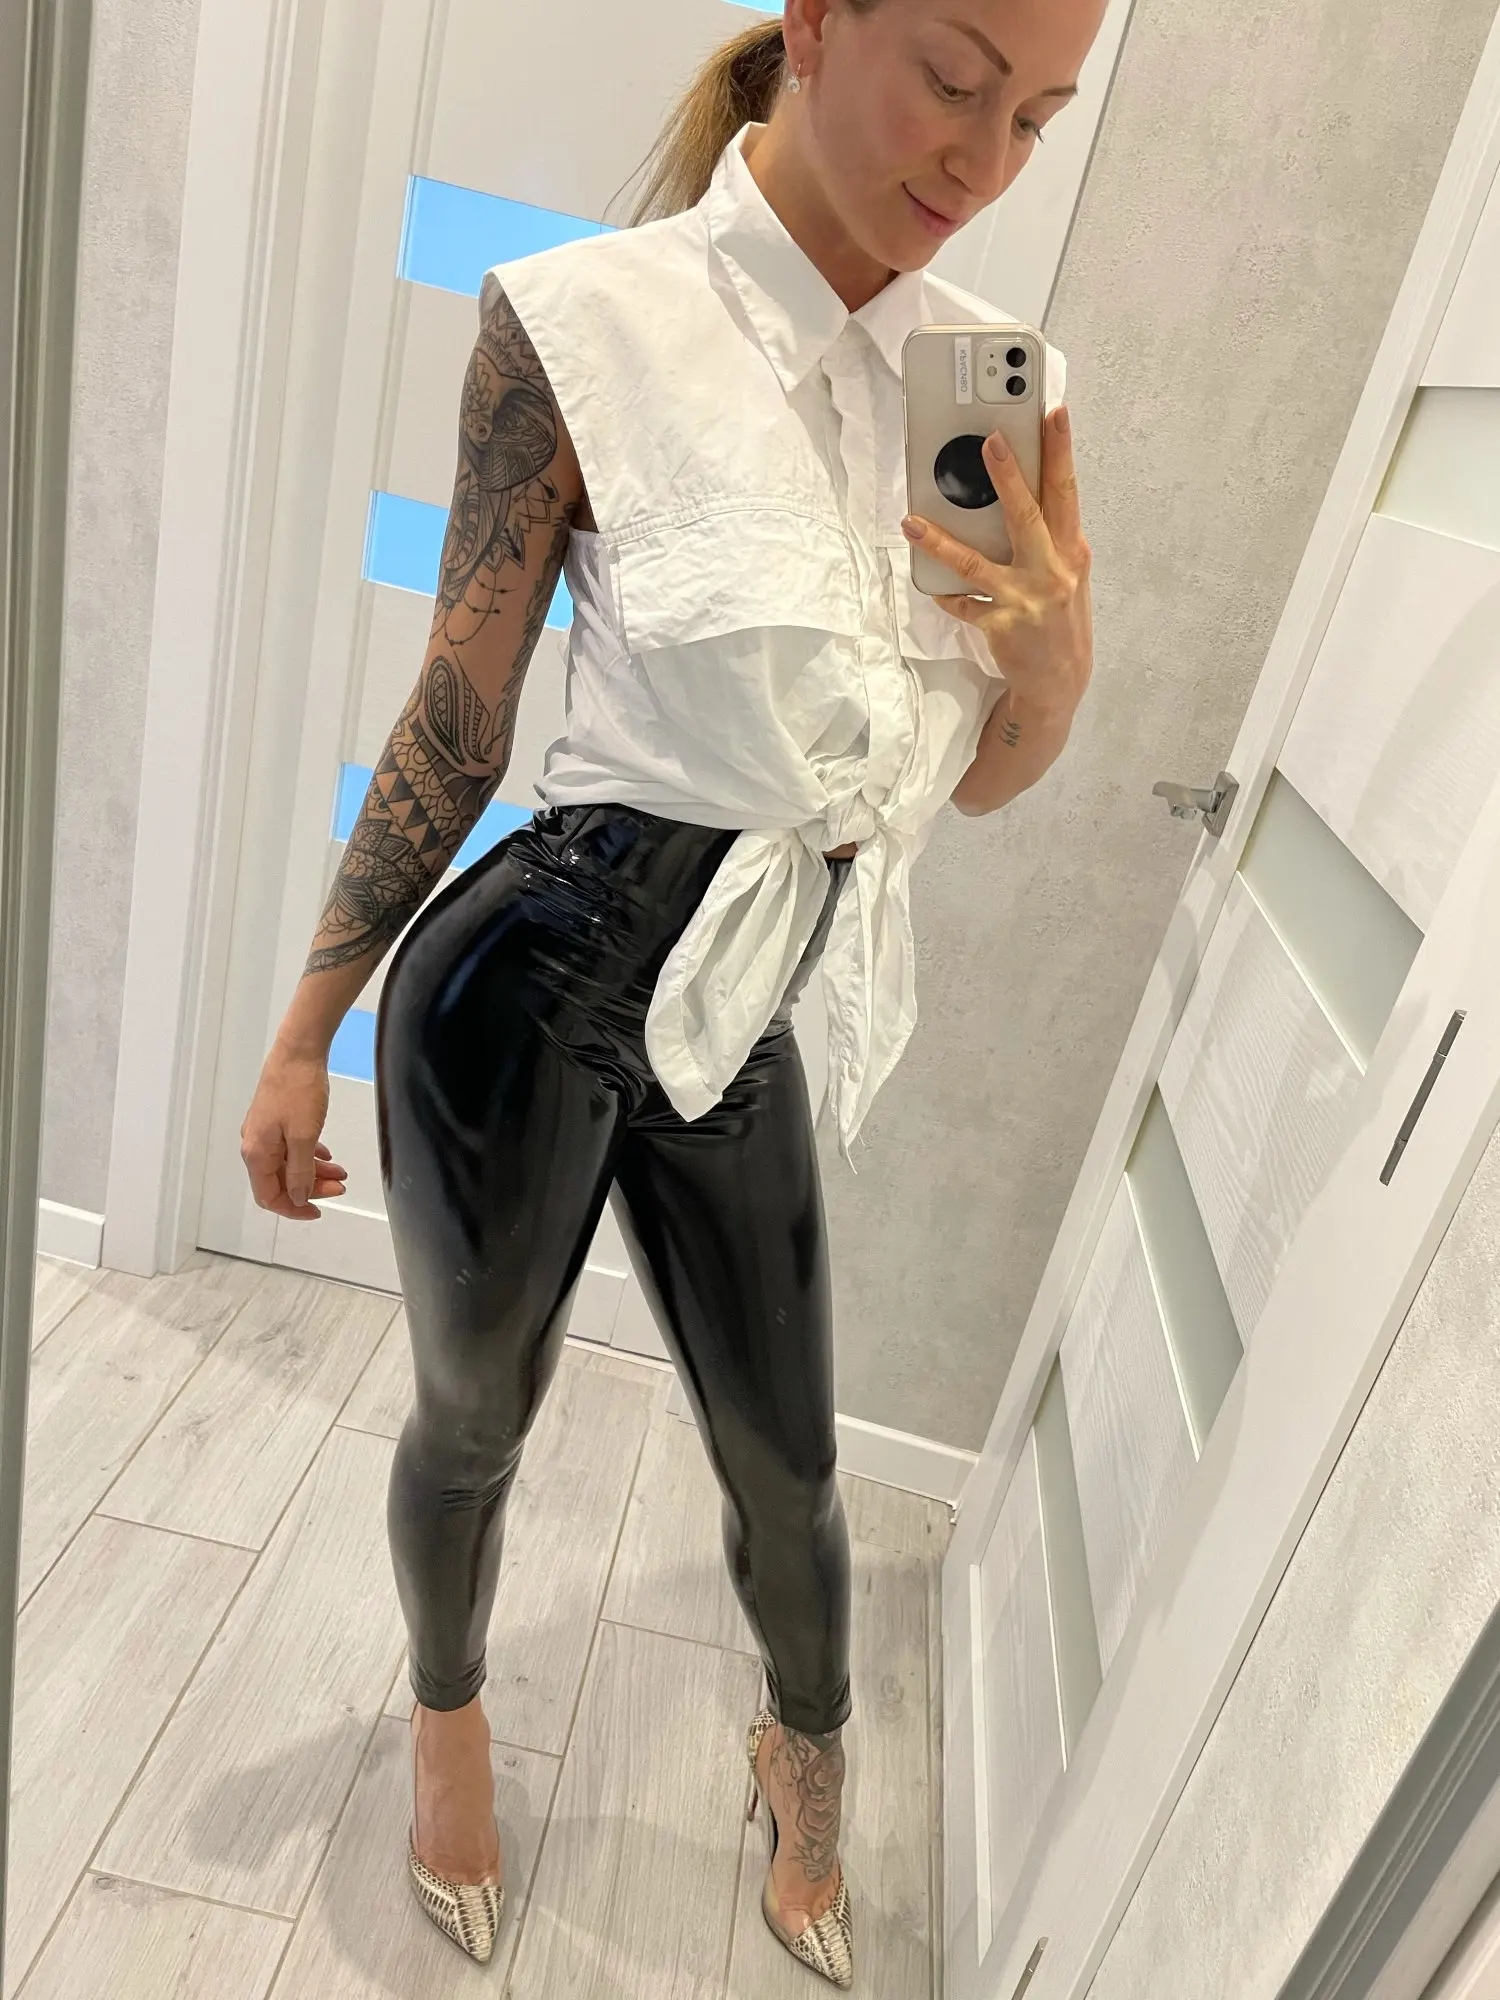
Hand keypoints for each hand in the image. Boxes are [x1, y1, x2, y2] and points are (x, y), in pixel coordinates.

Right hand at [240, 1038, 348, 1219]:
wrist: (298, 1051)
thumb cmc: (299, 1090)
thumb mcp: (304, 1137)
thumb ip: (300, 1172)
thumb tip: (298, 1198)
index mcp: (256, 1153)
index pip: (269, 1196)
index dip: (293, 1209)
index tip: (318, 1211)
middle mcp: (255, 1144)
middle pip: (280, 1181)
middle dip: (310, 1189)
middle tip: (340, 1188)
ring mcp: (265, 1131)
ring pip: (288, 1164)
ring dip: (314, 1172)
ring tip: (341, 1174)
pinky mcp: (276, 1119)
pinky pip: (291, 1147)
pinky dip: (309, 1156)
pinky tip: (327, 1156)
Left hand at [901, 404, 1092, 727]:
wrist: (1061, 681)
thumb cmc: (1061, 616)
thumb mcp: (1068, 572)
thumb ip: (1049, 536)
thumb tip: (1016, 493)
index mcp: (1071, 550)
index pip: (1066, 491)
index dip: (1061, 450)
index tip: (1055, 413)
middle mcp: (1052, 571)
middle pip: (1028, 515)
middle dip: (1009, 477)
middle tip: (990, 440)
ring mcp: (1025, 599)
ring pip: (978, 563)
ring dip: (941, 541)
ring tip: (912, 522)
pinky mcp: (1001, 625)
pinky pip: (962, 603)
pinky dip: (944, 592)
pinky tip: (926, 579)